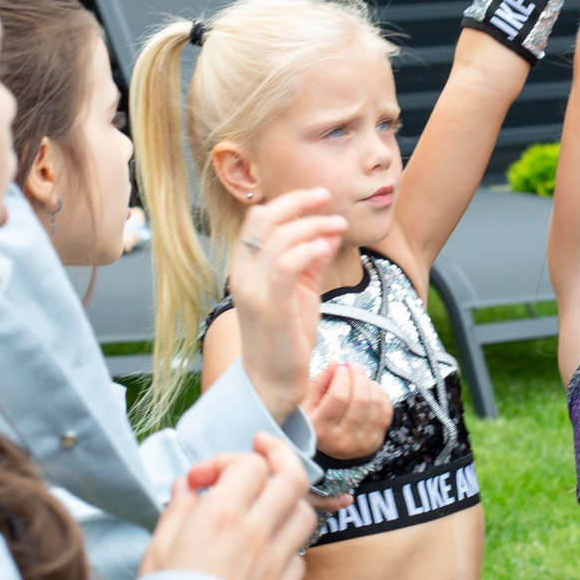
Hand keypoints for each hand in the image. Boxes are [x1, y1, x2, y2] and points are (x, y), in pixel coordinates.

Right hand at [140, 436, 317, 579]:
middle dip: (279, 455)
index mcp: (221, 517)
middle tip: (262, 450)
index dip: (225, 461)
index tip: (201, 480)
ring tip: (266, 502)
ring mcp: (276, 562)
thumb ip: (176, 511)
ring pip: (305, 512)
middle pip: (293, 476)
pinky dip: (287, 544)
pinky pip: (300, 555)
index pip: (248, 464)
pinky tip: (266, 548)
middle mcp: (256, 533)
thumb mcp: (156, 551)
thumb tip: (187, 487)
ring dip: (288, 500)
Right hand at [227, 188, 346, 421]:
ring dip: (312, 225)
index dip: (288, 201)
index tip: (319, 197)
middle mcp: (242, 274)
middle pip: (263, 219)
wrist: (274, 382)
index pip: (258, 218)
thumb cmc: (287, 337)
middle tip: (326, 197)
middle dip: (298, 202)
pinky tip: (326, 247)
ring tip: (337, 225)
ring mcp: (252, 289)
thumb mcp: (302, 292)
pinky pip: (285, 266)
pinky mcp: (269, 306)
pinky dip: (307, 250)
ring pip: (278, 238)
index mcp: (246, 267)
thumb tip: (328, 232)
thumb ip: (311, 262)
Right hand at [303, 361, 391, 468]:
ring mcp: (361, 443)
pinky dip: (381, 395)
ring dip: (369, 384)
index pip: (339, 398)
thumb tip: (336, 364)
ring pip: (375, 404)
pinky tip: (370, 389)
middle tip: (352, 366)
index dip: (342, 377)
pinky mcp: (375, 442)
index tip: (340, 367)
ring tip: (360, 378)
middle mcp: (342, 441)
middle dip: (358, 376)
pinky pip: (386, 412)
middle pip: (360, 400)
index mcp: (320, 431)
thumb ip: (319, 383)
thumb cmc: (312, 424)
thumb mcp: (305, 405)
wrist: (326, 451)